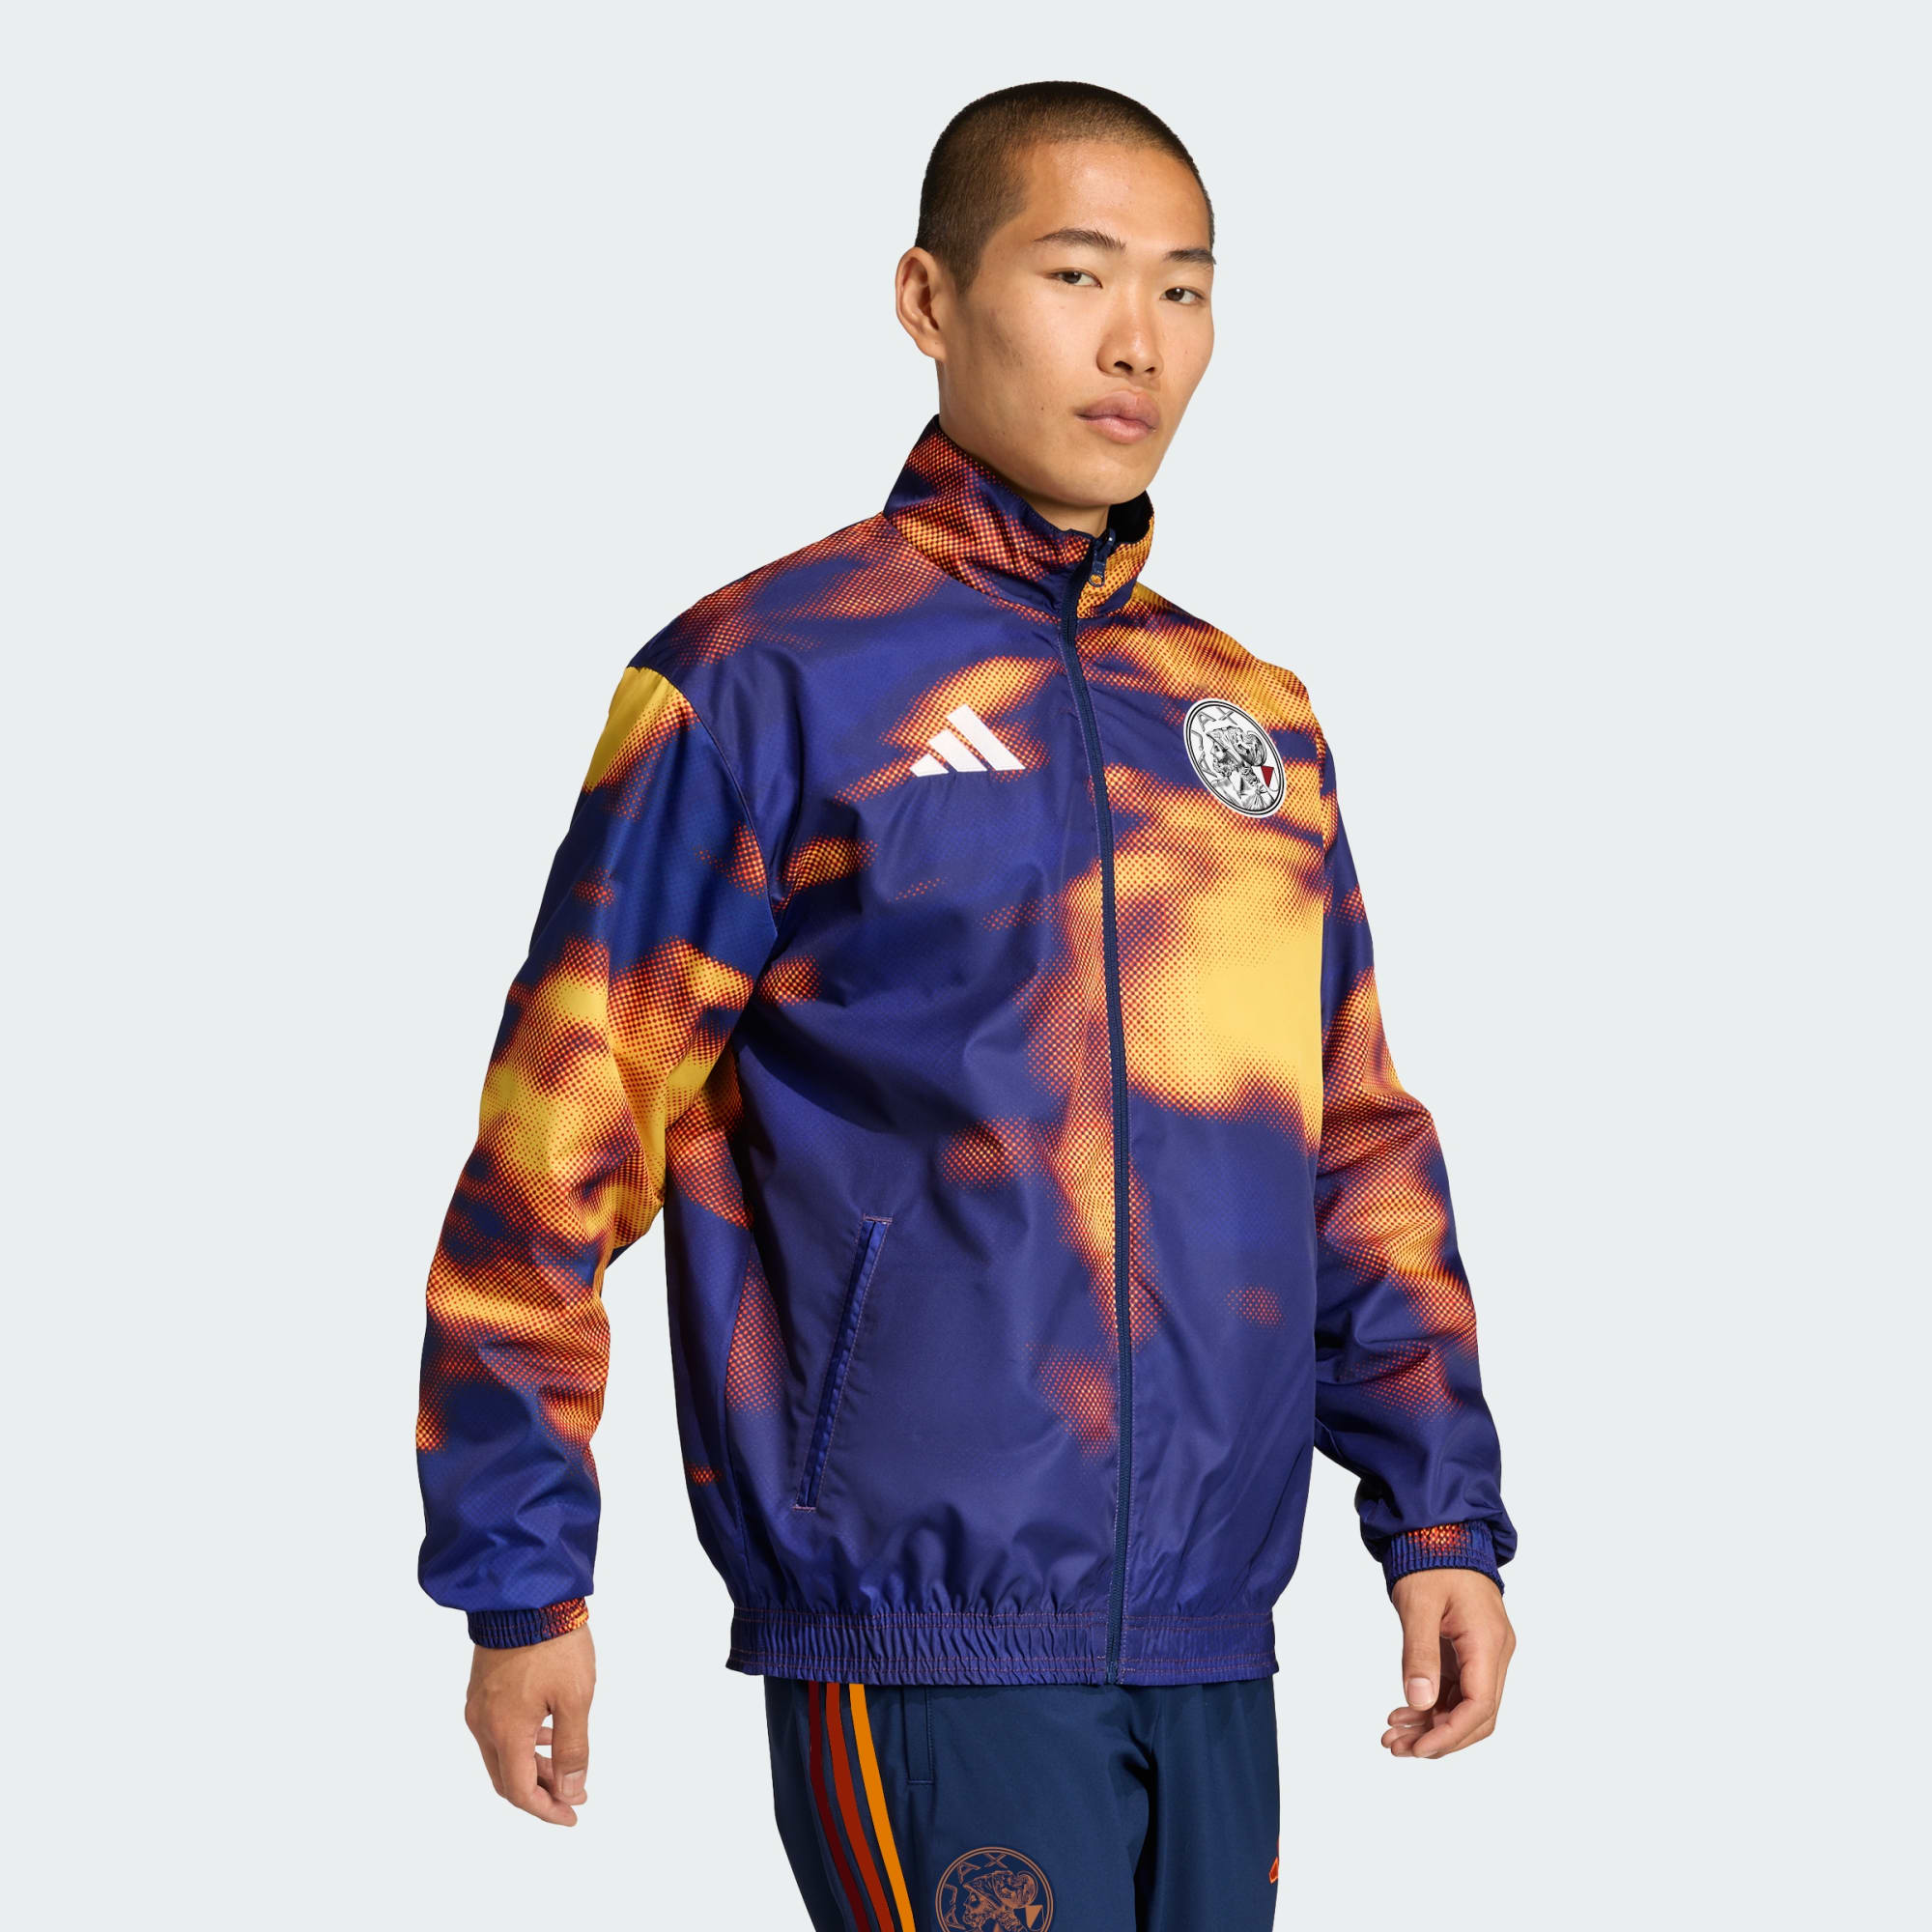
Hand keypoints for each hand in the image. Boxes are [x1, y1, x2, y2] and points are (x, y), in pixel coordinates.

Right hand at [464, 1622, 595, 1823]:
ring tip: (564, 1767)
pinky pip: (497, 1732)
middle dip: (539, 1793)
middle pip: (505, 1778)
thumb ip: (572, 1749)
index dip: (546, 1810)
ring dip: (530, 1768)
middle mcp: (483, 1724)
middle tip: (572, 1794)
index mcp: (505, 1731)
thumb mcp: (576, 1697)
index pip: (519, 1791)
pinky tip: (546, 1734)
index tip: (573, 1813)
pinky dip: (521, 1744)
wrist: (524, 1592)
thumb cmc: (554, 1643)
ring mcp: (478, 1706)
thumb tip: (569, 1790)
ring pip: (500, 1755)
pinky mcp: (481, 1688)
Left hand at [1383, 1569, 1513, 1759]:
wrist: (1440, 1530)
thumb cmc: (1431, 1559)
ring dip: (1432, 1724)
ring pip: (1466, 1706)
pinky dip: (1432, 1704)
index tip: (1417, 1749)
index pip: (1480, 1707)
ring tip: (1392, 1735)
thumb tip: (1419, 1701)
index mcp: (1487, 1643)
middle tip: (1396, 1747)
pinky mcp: (1470, 1650)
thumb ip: (1419, 1653)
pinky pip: (1457, 1689)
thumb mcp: (1418, 1605)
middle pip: (1477, 1715)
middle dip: (1439, 1737)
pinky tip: (1403, 1711)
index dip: (1449, 1735)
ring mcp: (1484, 1652)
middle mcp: (1494, 1652)